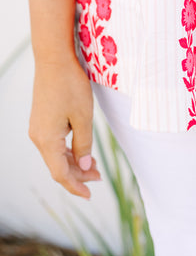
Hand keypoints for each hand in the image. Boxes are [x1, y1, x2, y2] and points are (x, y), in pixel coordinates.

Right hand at [29, 56, 100, 198]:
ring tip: (94, 167)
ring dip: (74, 163)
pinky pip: (54, 144)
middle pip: (57, 167)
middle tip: (99, 177)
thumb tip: (85, 166)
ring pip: (55, 156)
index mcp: (47, 140)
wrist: (54, 60)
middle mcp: (38, 138)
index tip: (90, 195)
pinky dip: (67, 151)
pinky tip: (81, 151)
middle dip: (78, 175)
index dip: (75, 186)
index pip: (60, 174)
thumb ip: (84, 144)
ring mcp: (38, 129)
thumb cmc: (70, 86)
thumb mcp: (83, 116)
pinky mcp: (41, 121)